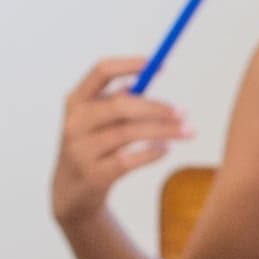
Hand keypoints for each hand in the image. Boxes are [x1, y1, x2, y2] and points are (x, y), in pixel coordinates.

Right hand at [52, 65, 195, 232]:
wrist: (71, 193)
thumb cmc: (92, 149)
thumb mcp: (97, 121)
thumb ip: (116, 101)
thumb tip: (144, 80)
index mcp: (75, 101)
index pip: (101, 71)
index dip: (130, 64)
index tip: (160, 65)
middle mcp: (75, 122)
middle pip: (120, 105)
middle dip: (156, 107)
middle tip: (183, 111)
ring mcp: (82, 149)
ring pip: (129, 133)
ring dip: (163, 131)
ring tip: (186, 131)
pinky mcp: (94, 174)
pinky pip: (130, 160)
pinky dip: (152, 153)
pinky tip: (165, 150)